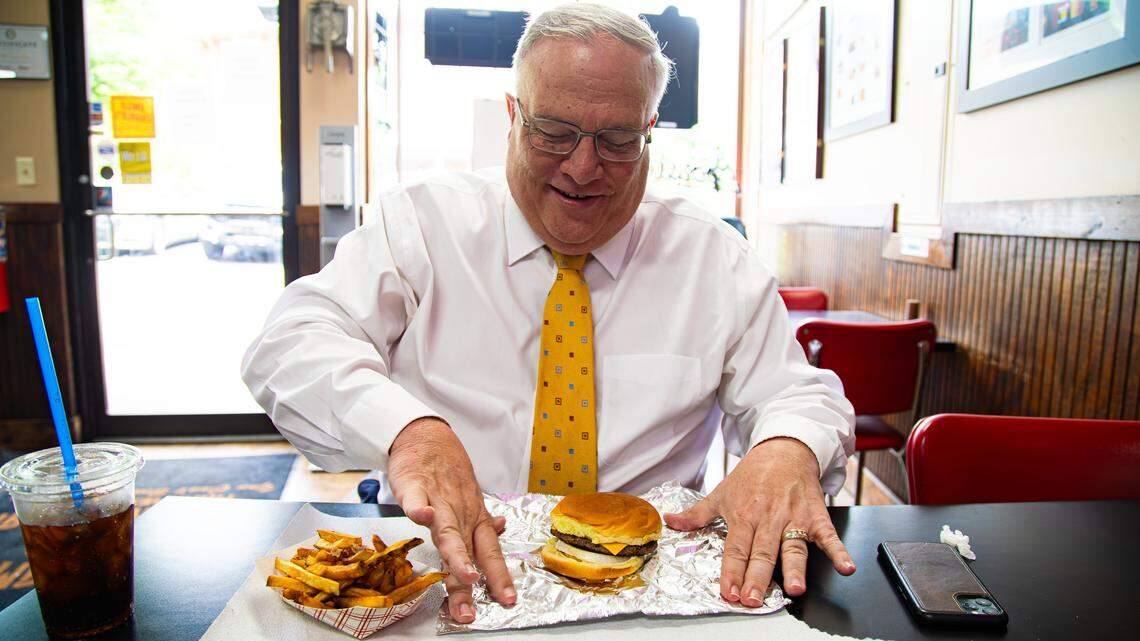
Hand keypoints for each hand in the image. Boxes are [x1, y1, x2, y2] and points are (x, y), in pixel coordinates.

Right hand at [387, 417, 514, 622]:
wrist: (426, 435)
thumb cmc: (447, 471)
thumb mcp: (470, 496)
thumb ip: (481, 519)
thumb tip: (501, 529)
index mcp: (473, 518)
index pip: (490, 551)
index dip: (499, 576)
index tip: (507, 601)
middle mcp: (459, 512)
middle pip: (468, 550)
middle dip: (472, 581)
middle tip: (472, 611)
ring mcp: (437, 499)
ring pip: (447, 530)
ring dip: (456, 554)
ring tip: (465, 576)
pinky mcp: (413, 485)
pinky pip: (416, 499)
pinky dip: (419, 508)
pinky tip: (421, 519)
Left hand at [664, 437, 854, 605]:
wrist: (784, 449)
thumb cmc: (753, 475)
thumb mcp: (721, 492)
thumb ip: (697, 513)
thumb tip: (670, 522)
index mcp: (744, 515)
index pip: (735, 548)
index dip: (731, 571)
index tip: (727, 592)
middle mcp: (769, 518)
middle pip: (762, 552)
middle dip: (757, 577)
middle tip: (752, 598)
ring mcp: (794, 518)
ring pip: (793, 547)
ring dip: (795, 568)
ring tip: (795, 589)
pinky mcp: (816, 515)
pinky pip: (829, 536)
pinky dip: (839, 551)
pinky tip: (847, 567)